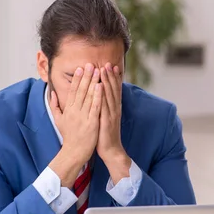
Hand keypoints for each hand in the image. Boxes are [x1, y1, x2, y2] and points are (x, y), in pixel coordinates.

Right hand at [49, 63, 102, 187]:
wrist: (74, 152)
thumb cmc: (68, 136)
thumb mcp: (58, 120)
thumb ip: (54, 105)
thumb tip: (52, 93)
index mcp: (68, 110)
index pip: (72, 91)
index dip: (76, 79)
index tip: (80, 68)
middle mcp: (74, 111)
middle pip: (80, 91)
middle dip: (86, 76)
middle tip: (90, 64)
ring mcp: (83, 117)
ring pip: (88, 96)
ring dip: (93, 82)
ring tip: (98, 71)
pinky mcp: (91, 123)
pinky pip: (95, 107)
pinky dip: (98, 96)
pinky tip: (101, 86)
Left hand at [97, 63, 130, 183]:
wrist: (111, 150)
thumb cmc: (105, 134)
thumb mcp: (105, 118)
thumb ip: (104, 107)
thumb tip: (101, 97)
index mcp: (113, 108)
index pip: (114, 90)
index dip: (113, 78)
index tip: (110, 65)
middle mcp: (114, 109)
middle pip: (113, 89)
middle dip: (110, 76)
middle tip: (108, 63)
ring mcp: (111, 114)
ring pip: (109, 95)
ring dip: (107, 81)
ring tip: (104, 70)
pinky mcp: (106, 121)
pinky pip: (104, 105)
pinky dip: (102, 95)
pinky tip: (100, 86)